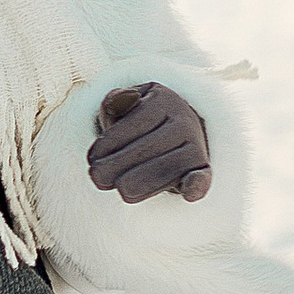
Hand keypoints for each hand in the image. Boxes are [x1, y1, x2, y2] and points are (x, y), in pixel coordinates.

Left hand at [87, 81, 209, 204]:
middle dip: (119, 164)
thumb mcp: (122, 108)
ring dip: (144, 181)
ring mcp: (196, 145)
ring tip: (121, 191)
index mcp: (163, 99)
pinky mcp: (202, 169)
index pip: (136, 123)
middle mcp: (184, 120)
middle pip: (149, 147)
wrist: (168, 134)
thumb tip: (120, 99)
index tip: (91, 159)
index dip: (110, 143)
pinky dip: (197, 184)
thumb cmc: (136, 124)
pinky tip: (188, 193)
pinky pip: (202, 177)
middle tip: (97, 179)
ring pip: (170, 166)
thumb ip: (115, 103)